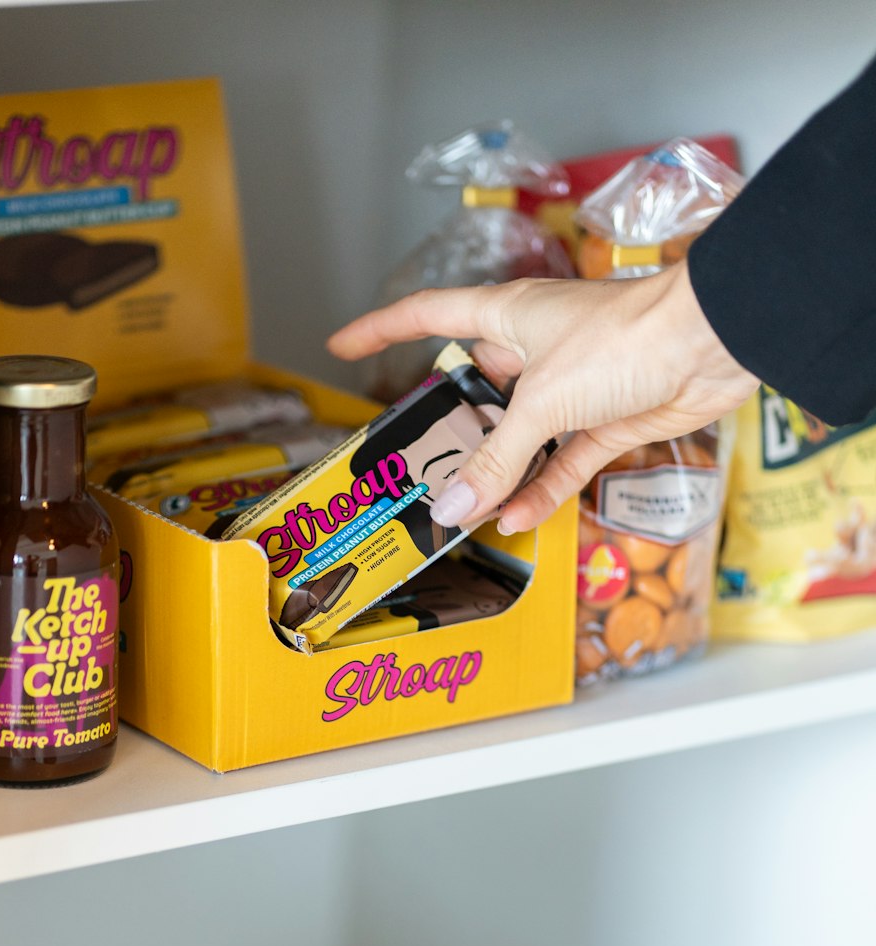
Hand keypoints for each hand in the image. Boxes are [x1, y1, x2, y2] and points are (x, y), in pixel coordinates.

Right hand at [327, 262, 758, 532]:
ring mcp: (572, 388)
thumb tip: (452, 507)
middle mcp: (535, 349)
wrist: (712, 345)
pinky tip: (514, 519)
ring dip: (496, 474)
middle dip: (449, 431)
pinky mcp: (605, 422)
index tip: (343, 345)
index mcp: (507, 316)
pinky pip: (560, 463)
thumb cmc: (625, 339)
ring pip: (519, 436)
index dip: (381, 329)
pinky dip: (540, 490)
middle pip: (475, 391)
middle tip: (416, 470)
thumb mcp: (542, 401)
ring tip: (462, 511)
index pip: (427, 316)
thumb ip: (495, 458)